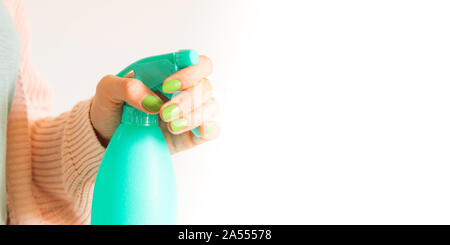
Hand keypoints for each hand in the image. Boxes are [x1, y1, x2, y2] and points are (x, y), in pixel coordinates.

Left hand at [90, 55, 219, 153]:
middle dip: (186, 100)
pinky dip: (210, 129)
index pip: (195, 62)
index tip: (168, 85)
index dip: (191, 71)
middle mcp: (184, 90)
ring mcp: (189, 113)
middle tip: (164, 113)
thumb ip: (125, 87)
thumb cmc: (111, 107)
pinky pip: (212, 130)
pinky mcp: (191, 135)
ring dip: (194, 116)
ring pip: (210, 107)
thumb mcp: (107, 90)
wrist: (108, 136)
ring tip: (170, 126)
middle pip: (204, 86)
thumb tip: (151, 101)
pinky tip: (199, 131)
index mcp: (169, 72)